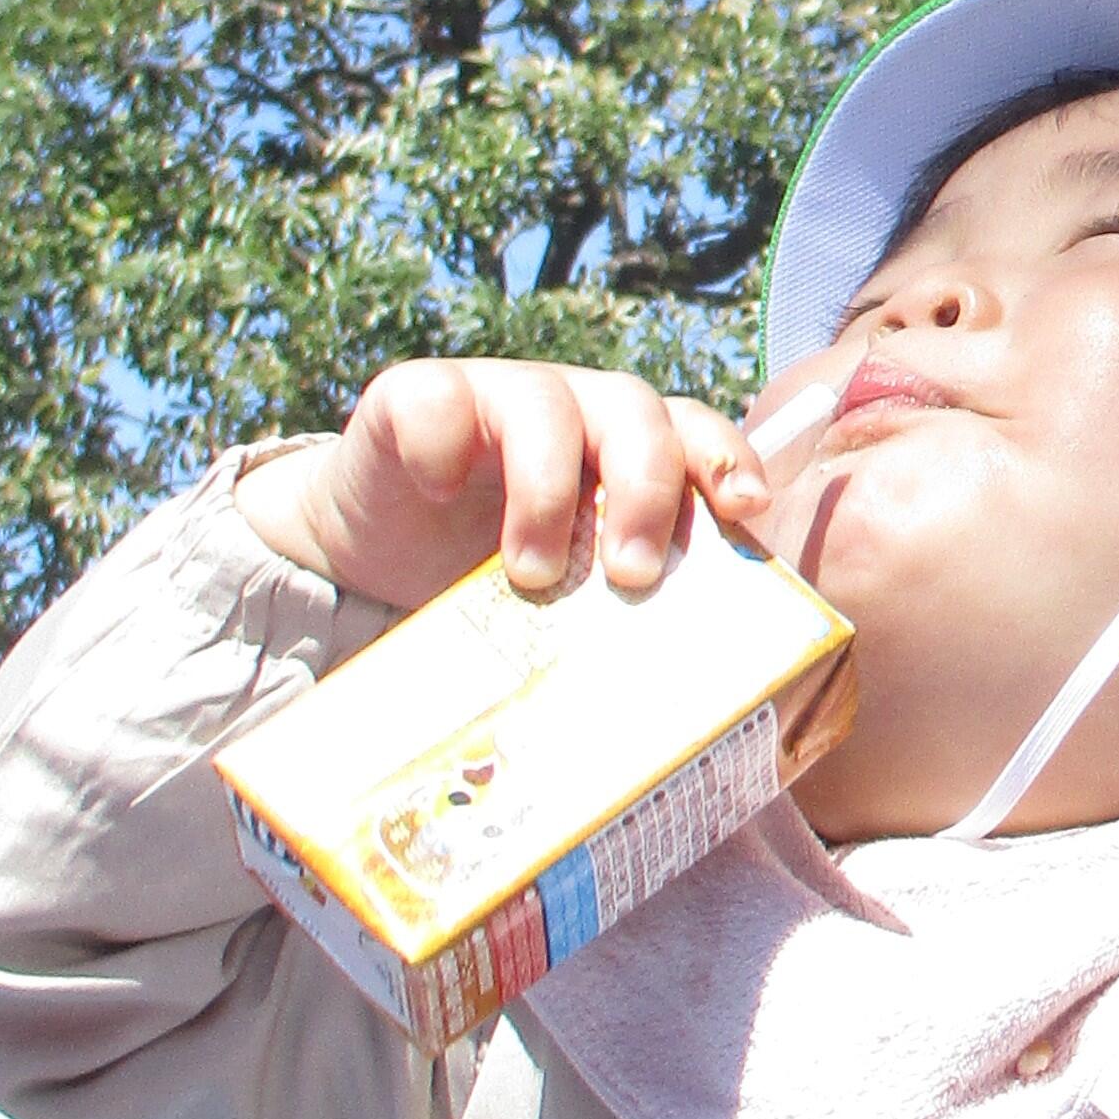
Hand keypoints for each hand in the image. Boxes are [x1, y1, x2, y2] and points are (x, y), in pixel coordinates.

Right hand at [240, 360, 772, 615]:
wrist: (373, 558)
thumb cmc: (493, 579)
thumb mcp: (571, 599)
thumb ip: (626, 615)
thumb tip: (696, 722)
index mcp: (630, 450)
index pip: (696, 432)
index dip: (726, 459)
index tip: (746, 509)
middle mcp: (577, 410)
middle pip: (635, 411)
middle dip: (645, 489)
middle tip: (634, 575)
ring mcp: (498, 395)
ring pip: (545, 403)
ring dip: (548, 489)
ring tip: (532, 573)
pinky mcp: (416, 397)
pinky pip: (438, 398)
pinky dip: (442, 442)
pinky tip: (438, 489)